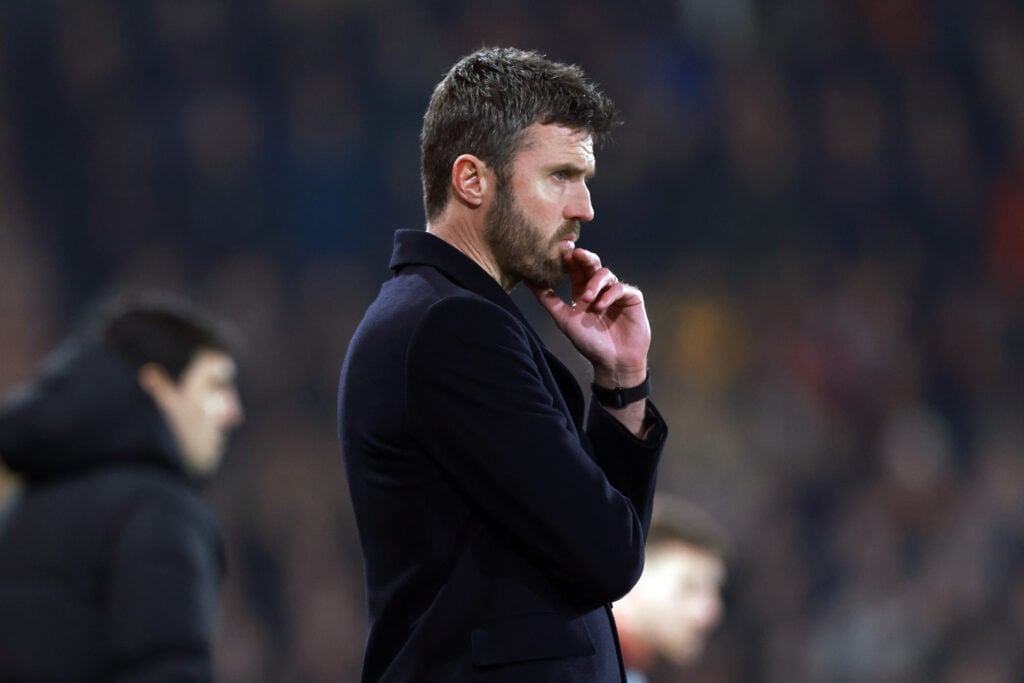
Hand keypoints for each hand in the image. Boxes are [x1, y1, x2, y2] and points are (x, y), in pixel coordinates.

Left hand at [529, 248, 649, 387]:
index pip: (576, 268)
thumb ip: (547, 299)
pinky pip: (620, 288)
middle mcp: (599, 289)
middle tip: (575, 253)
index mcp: (582, 291)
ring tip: (586, 298)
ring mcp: (616, 292)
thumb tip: (528, 281)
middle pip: (592, 264)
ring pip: (605, 274)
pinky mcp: (632, 298)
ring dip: (594, 283)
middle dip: (584, 257)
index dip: (569, 258)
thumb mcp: (564, 319)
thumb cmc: (589, 343)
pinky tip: (600, 306)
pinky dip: (609, 295)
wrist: (613, 362)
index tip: (561, 251)